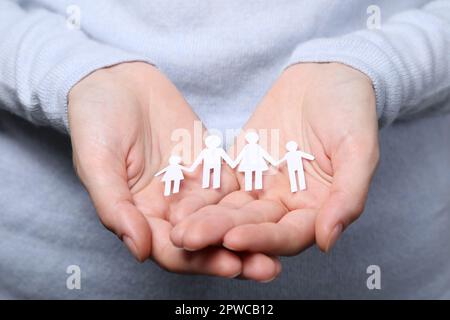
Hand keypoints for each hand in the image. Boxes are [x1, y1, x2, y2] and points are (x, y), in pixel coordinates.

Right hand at [68, 62, 280, 279]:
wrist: (117, 81)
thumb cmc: (96, 120)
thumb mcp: (97, 162)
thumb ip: (115, 206)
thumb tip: (139, 250)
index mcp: (139, 215)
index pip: (170, 248)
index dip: (198, 260)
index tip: (229, 266)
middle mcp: (169, 208)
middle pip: (204, 240)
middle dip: (234, 254)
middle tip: (266, 267)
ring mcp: (192, 187)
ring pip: (224, 218)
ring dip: (251, 233)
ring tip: (281, 246)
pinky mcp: (210, 164)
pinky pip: (234, 185)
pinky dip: (253, 199)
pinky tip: (277, 209)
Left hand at [171, 63, 378, 261]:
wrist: (324, 76)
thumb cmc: (350, 110)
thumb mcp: (359, 149)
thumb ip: (348, 195)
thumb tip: (328, 241)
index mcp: (318, 209)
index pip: (289, 235)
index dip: (263, 240)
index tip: (233, 240)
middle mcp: (288, 205)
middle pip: (254, 227)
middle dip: (221, 234)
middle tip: (188, 239)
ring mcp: (263, 188)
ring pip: (232, 210)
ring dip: (205, 220)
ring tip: (176, 228)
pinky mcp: (242, 168)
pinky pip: (220, 185)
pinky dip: (201, 195)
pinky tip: (178, 202)